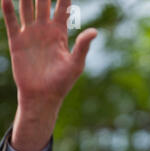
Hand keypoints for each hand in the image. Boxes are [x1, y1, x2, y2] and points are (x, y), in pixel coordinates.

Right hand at [1, 0, 96, 150]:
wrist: (43, 96)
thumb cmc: (62, 82)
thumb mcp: (76, 64)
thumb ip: (82, 46)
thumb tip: (94, 31)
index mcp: (60, 33)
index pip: (62, 8)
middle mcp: (44, 30)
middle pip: (42, 3)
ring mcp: (30, 34)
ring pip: (26, 8)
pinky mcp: (17, 42)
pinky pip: (11, 22)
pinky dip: (8, 9)